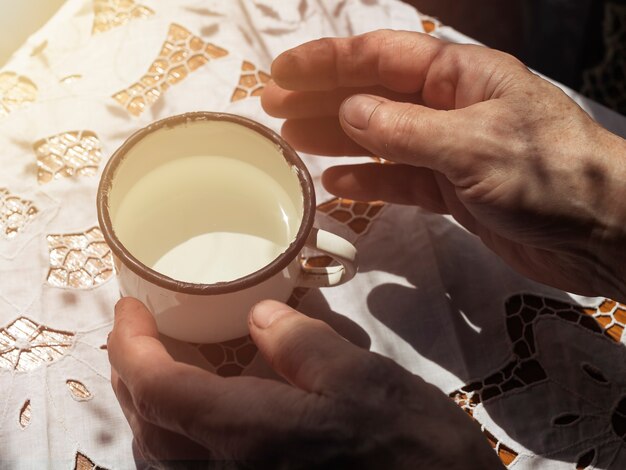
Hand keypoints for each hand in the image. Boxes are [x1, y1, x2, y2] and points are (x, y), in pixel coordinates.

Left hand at [108, 297, 502, 467]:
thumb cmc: (410, 446)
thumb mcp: (364, 378)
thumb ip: (304, 344)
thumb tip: (262, 315)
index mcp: (251, 433)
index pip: (160, 388)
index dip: (131, 345)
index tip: (130, 307)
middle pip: (151, 427)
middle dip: (131, 375)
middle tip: (137, 333)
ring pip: (165, 460)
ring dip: (147, 410)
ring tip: (156, 368)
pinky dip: (177, 440)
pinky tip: (196, 419)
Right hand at [261, 30, 625, 301]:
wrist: (599, 231)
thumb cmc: (549, 174)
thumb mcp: (471, 145)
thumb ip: (405, 130)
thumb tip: (348, 112)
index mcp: (459, 76)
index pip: (380, 58)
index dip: (326, 62)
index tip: (282, 73)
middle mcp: (450, 107)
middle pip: (373, 96)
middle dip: (321, 99)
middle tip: (273, 109)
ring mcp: (450, 150)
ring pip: (380, 139)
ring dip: (336, 139)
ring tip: (292, 141)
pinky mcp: (453, 190)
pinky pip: (400, 180)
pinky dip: (369, 182)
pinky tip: (338, 185)